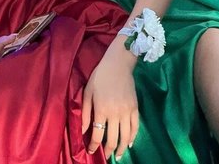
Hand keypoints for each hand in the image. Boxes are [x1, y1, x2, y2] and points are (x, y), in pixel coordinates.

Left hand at [82, 45, 138, 159]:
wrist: (118, 64)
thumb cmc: (100, 76)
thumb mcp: (88, 91)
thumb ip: (86, 112)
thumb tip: (83, 130)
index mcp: (101, 109)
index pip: (97, 135)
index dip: (93, 146)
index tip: (91, 150)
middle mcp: (114, 113)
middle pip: (112, 139)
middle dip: (108, 150)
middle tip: (106, 155)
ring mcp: (126, 111)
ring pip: (125, 136)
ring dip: (121, 148)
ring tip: (118, 155)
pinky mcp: (135, 108)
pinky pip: (135, 127)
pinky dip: (132, 138)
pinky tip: (129, 143)